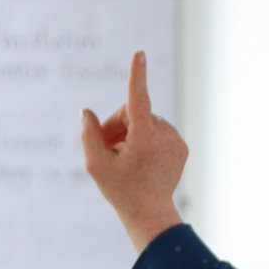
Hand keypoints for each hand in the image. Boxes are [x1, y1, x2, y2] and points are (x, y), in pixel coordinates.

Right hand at [80, 50, 187, 252]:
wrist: (150, 214)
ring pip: (146, 122)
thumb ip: (89, 135)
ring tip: (122, 157)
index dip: (136, 76)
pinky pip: (158, 132)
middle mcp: (164, 135)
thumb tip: (87, 113)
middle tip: (105, 147)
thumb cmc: (121, 191)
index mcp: (144, 138)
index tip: (139, 55)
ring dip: (131, 133)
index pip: (137, 99)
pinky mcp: (181, 147)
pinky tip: (139, 160)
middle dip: (117, 125)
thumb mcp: (96, 165)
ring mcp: (176, 141)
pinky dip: (146, 140)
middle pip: (133, 113)